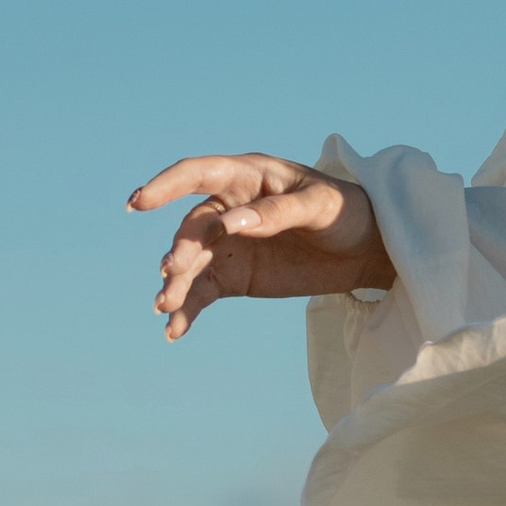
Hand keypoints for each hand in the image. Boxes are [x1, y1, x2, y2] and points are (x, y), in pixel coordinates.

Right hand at [128, 154, 394, 339]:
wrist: (366, 249)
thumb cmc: (345, 211)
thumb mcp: (319, 206)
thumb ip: (277, 212)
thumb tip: (231, 223)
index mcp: (247, 177)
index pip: (197, 174)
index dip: (166, 185)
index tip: (140, 202)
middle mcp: (228, 209)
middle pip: (192, 228)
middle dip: (179, 250)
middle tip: (171, 273)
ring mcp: (227, 244)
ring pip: (191, 264)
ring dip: (176, 284)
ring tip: (166, 307)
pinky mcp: (233, 277)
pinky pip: (202, 293)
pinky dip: (188, 311)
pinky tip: (174, 331)